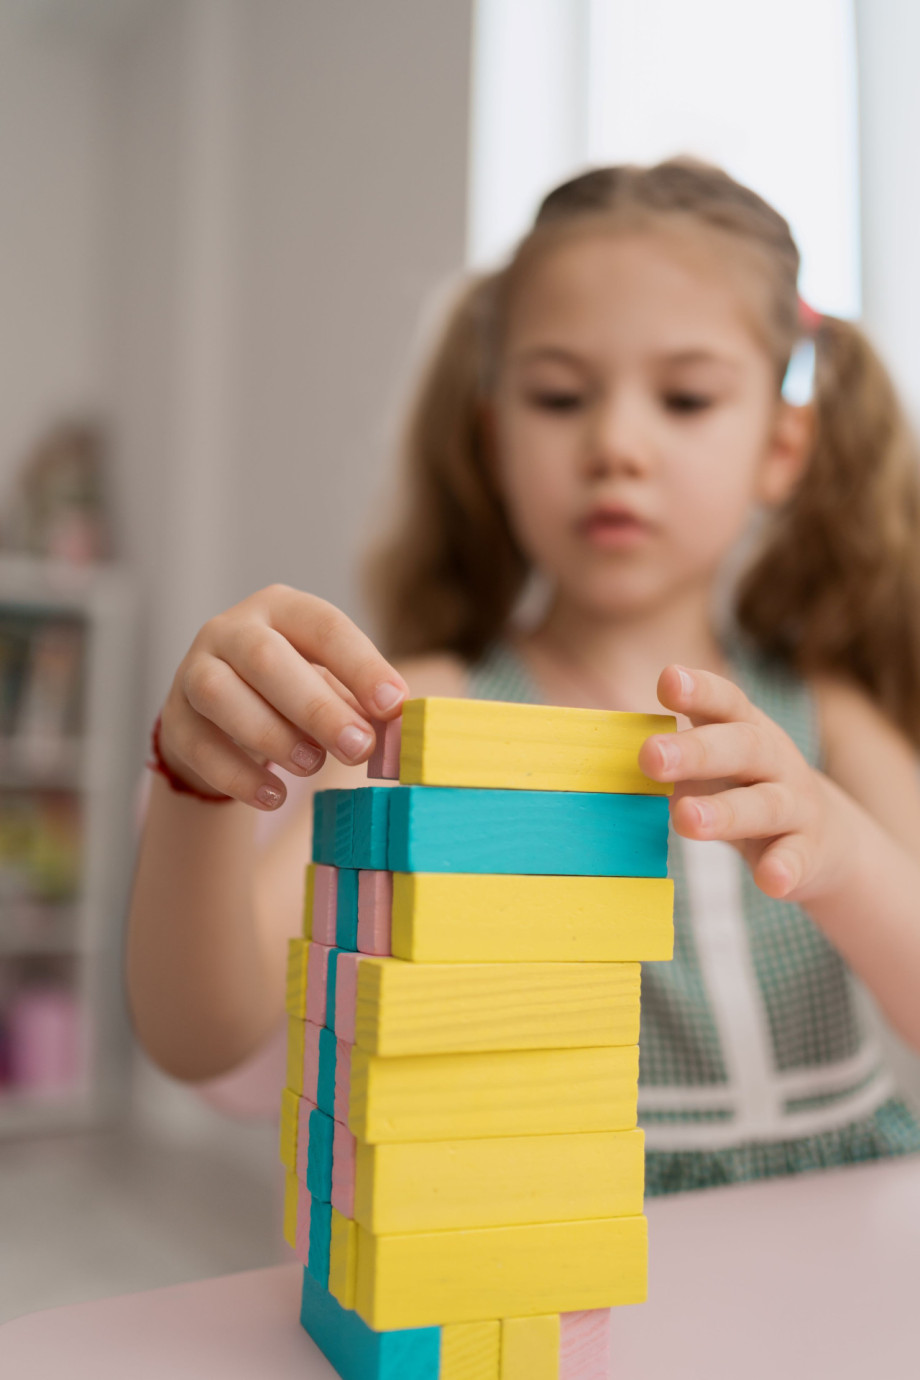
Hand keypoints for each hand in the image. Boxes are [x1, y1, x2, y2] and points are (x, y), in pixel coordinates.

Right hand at [158, 585, 407, 808]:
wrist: (221, 711)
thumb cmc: (291, 688)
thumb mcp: (328, 681)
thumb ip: (357, 701)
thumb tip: (394, 728)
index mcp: (282, 608)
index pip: (324, 626)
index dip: (361, 665)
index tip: (395, 705)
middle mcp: (231, 630)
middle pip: (267, 659)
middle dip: (317, 708)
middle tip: (359, 748)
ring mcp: (193, 670)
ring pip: (221, 695)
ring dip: (273, 735)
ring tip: (313, 765)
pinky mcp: (175, 718)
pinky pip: (198, 745)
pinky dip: (238, 776)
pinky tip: (273, 796)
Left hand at [638, 664, 847, 901]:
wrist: (822, 836)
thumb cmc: (742, 789)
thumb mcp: (711, 764)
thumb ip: (670, 758)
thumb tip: (598, 764)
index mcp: (745, 728)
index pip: (725, 701)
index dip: (699, 690)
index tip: (667, 681)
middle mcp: (774, 759)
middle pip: (742, 747)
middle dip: (696, 751)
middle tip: (651, 757)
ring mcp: (796, 804)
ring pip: (765, 804)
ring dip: (725, 812)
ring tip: (686, 821)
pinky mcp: (809, 850)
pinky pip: (798, 857)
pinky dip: (785, 868)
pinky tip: (769, 881)